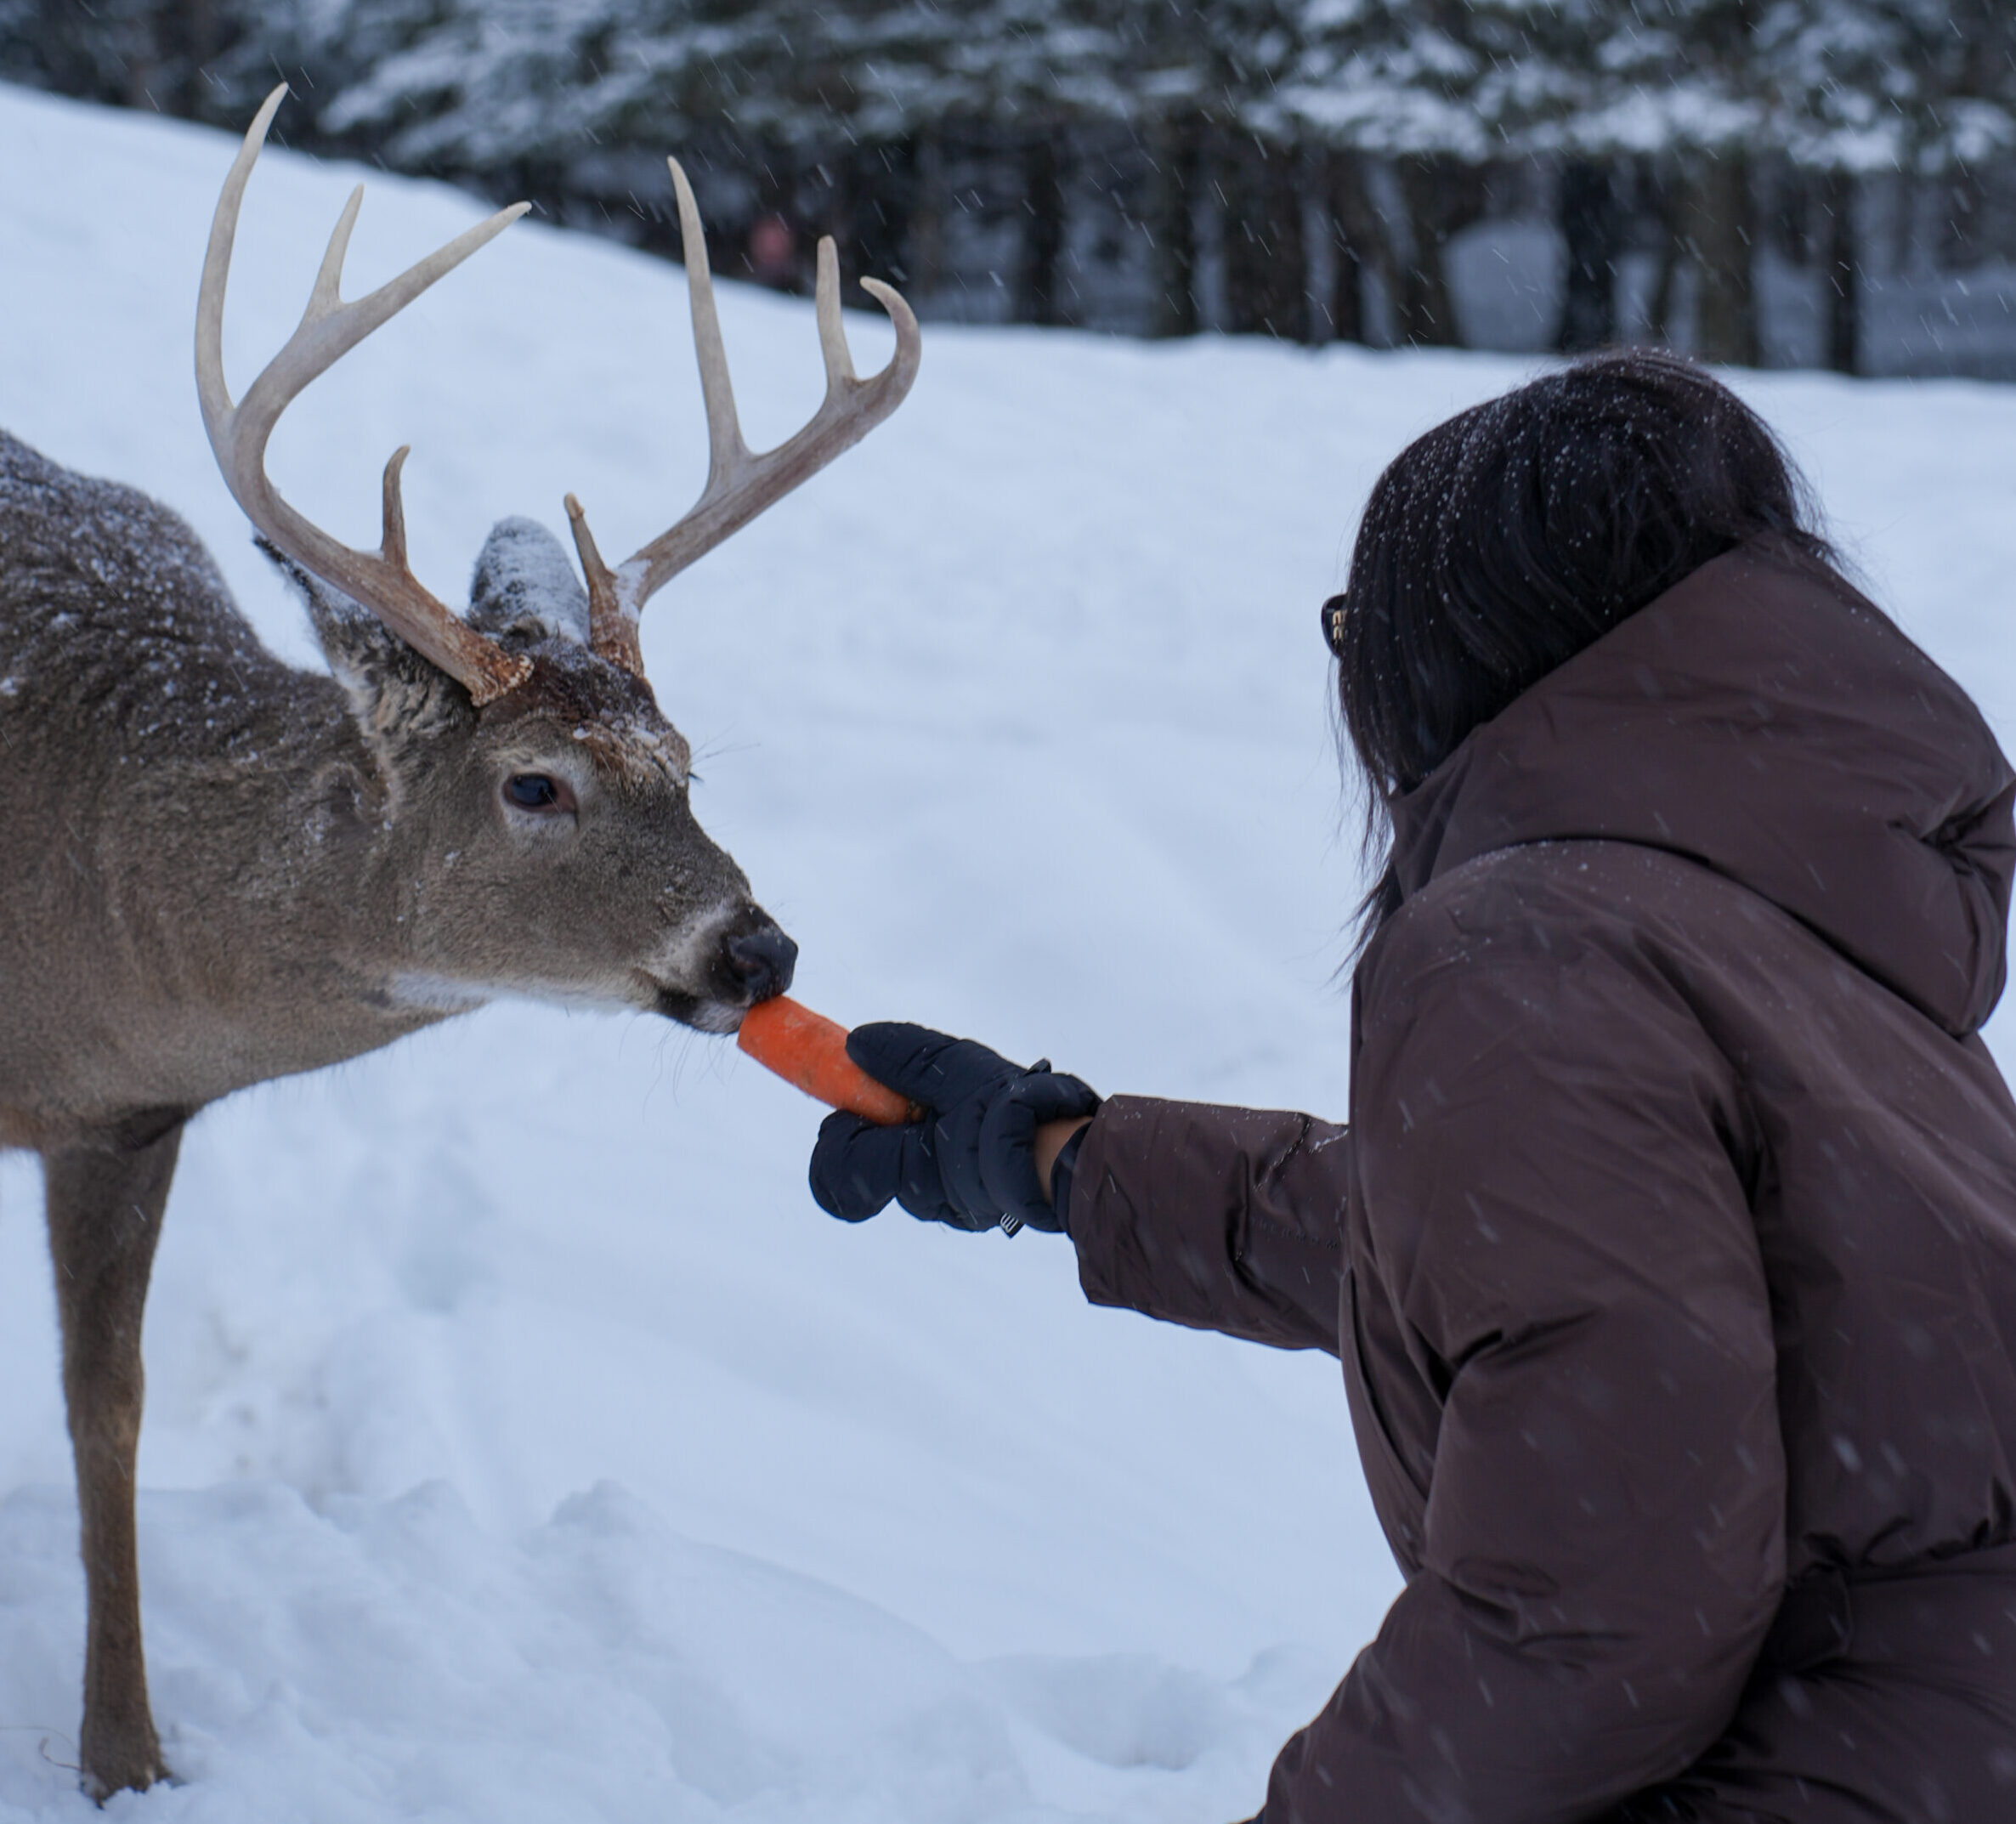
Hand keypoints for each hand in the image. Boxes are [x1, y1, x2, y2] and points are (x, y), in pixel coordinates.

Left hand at [808, 1022, 1098, 1233]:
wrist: (1079, 1161)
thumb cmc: (1017, 1117)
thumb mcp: (958, 1072)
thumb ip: (905, 1059)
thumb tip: (855, 1044)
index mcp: (908, 1169)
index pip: (837, 1169)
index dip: (835, 1132)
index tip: (858, 1096)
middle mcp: (927, 1198)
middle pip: (878, 1162)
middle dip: (891, 1122)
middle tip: (924, 1090)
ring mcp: (957, 1204)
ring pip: (919, 1166)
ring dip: (930, 1131)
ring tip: (972, 1102)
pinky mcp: (985, 1201)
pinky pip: (952, 1171)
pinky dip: (957, 1144)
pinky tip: (990, 1120)